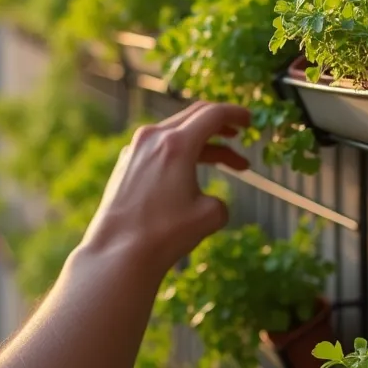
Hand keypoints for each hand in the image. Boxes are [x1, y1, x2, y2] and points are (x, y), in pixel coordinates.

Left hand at [78, 102, 250, 278]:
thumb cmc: (164, 234)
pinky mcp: (126, 164)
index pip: (213, 114)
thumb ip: (220, 200)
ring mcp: (135, 149)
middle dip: (222, 126)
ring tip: (231, 164)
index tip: (250, 120)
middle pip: (194, 116)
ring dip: (205, 145)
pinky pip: (160, 148)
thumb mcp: (210, 216)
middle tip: (240, 135)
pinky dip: (182, 154)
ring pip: (177, 133)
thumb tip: (209, 201)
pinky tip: (193, 175)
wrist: (117, 253)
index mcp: (176, 144)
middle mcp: (152, 138)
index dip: (236, 114)